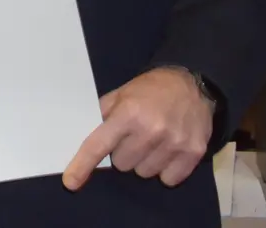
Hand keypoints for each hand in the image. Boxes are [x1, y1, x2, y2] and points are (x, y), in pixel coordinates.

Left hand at [64, 67, 215, 189]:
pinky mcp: (194, 152)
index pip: (99, 145)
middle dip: (124, 153)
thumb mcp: (120, 95)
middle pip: (122, 164)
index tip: (71, 182)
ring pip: (144, 173)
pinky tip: (168, 150)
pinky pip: (169, 179)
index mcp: (128, 114)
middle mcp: (151, 130)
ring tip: (153, 141)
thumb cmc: (149, 90)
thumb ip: (102, 116)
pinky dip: (166, 170)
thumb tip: (81, 137)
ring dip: (144, 162)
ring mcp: (174, 143)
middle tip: (134, 136)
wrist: (191, 83)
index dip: (82, 165)